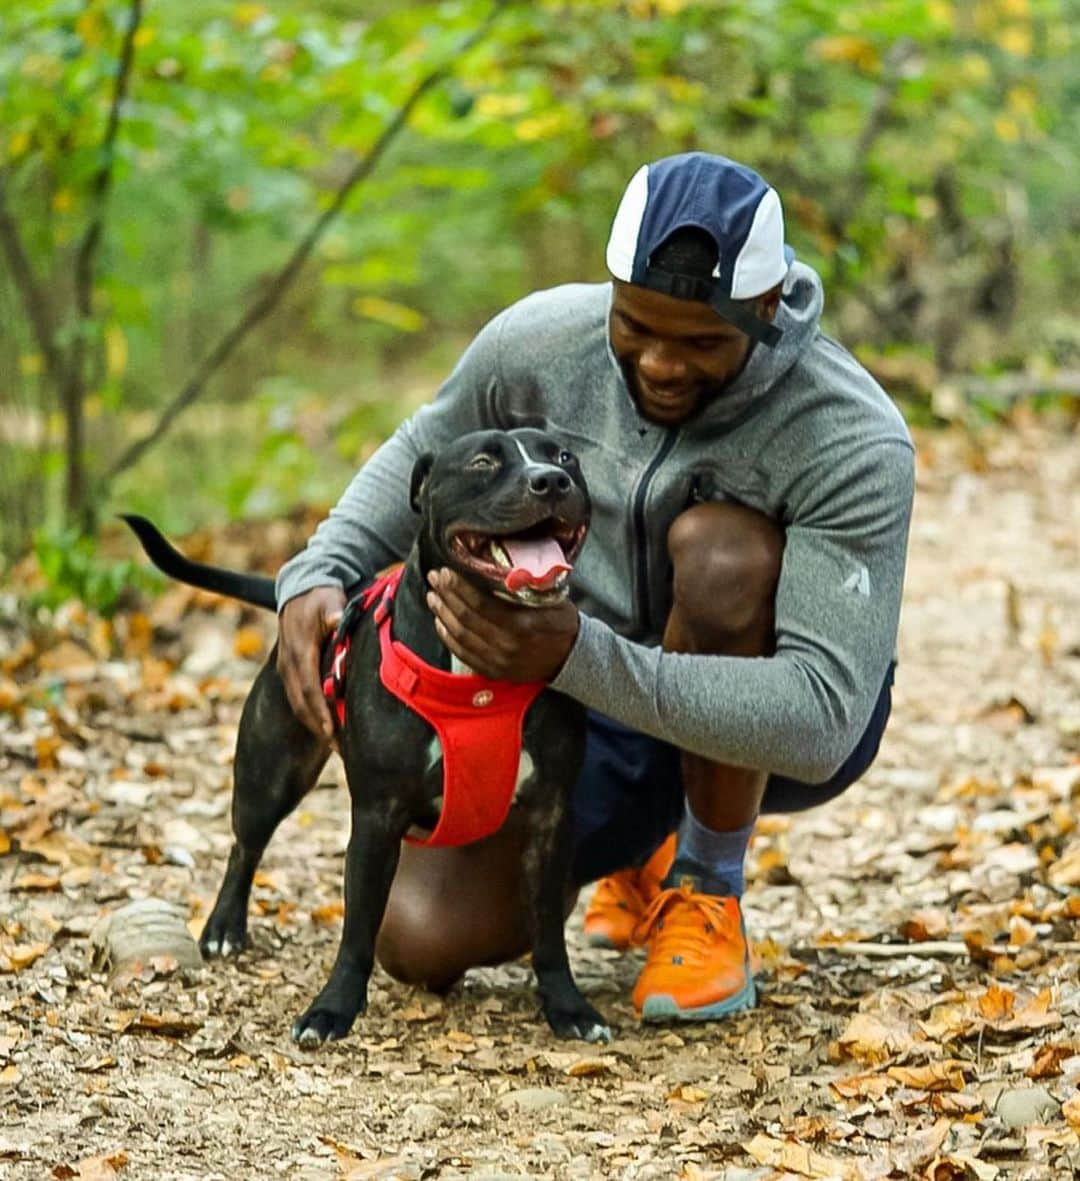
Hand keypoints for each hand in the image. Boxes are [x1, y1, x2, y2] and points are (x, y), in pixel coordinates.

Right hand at [278, 586, 345, 742]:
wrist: (299, 588)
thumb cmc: (320, 596)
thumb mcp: (328, 599)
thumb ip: (334, 612)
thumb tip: (337, 619)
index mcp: (300, 649)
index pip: (309, 687)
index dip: (320, 711)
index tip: (332, 730)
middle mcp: (289, 663)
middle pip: (301, 704)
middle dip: (319, 728)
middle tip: (340, 749)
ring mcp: (286, 668)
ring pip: (297, 704)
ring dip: (315, 725)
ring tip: (336, 745)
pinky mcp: (288, 670)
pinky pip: (297, 698)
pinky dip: (311, 714)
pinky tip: (327, 727)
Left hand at [425, 568, 578, 681]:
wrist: (572, 657)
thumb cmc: (561, 622)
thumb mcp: (551, 598)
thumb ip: (525, 586)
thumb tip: (495, 565)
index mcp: (521, 626)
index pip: (480, 604)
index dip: (459, 587)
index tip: (446, 572)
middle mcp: (506, 646)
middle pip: (466, 619)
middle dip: (446, 596)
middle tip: (435, 578)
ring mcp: (498, 662)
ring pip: (460, 636)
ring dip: (442, 614)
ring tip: (433, 596)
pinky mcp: (493, 671)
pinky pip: (463, 654)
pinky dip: (448, 637)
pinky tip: (440, 622)